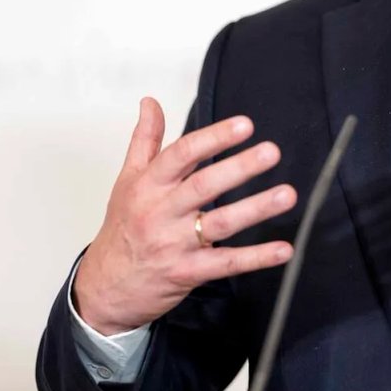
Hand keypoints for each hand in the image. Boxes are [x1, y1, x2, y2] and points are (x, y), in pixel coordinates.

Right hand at [73, 97, 296, 335]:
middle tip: (271, 152)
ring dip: (255, 209)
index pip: (182, 154)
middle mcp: (161, 212)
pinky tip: (283, 250)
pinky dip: (256, 258)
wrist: (105, 288)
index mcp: (148, 185)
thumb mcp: (127, 180)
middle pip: (203, 186)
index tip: (245, 124)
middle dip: (239, 168)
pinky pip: (225, 264)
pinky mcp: (187, 273)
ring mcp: (174, 244)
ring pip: (219, 224)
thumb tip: (150, 102)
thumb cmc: (121, 229)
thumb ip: (144, 140)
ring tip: (286, 195)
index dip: (214, 138)